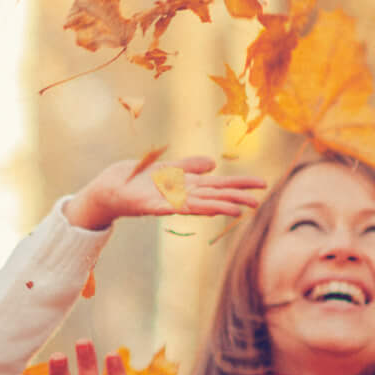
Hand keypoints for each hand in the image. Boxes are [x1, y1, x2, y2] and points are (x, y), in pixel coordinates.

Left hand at [62, 153, 265, 232]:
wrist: (112, 187)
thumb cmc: (140, 178)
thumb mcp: (169, 168)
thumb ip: (190, 166)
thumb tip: (213, 164)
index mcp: (188, 185)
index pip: (220, 184)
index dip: (240, 184)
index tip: (262, 184)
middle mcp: (181, 195)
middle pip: (213, 196)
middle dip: (235, 198)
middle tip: (257, 203)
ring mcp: (166, 201)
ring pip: (195, 204)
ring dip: (215, 207)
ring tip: (234, 210)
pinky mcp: (147, 205)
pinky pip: (165, 207)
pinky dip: (177, 206)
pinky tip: (190, 207)